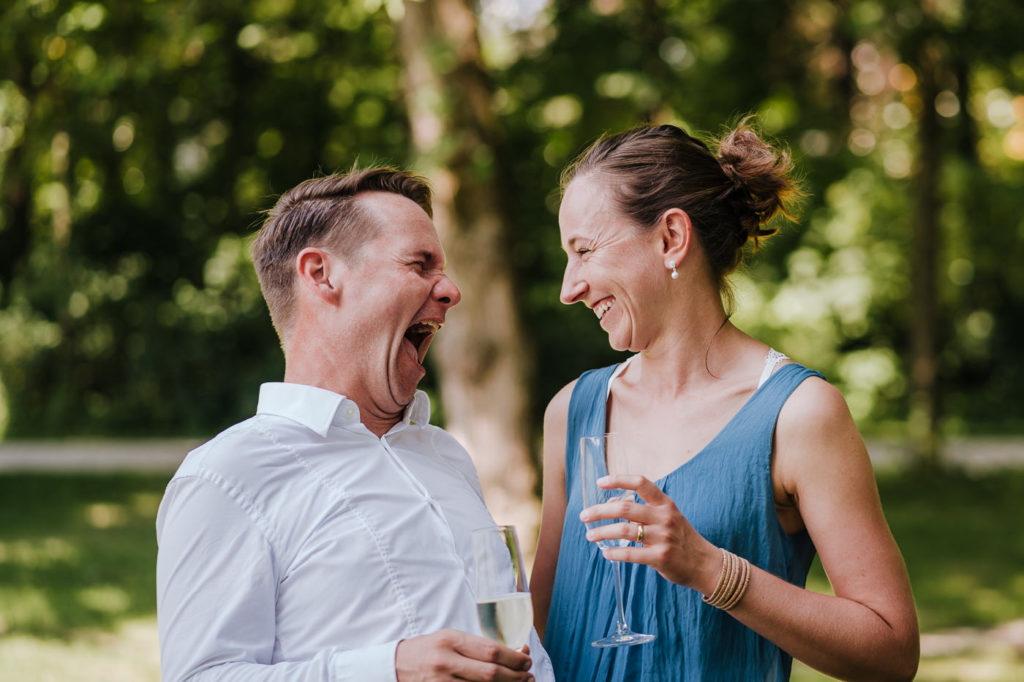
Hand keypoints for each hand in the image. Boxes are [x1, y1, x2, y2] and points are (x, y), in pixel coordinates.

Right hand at [395, 629, 533, 681]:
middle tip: (528, 676)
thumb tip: (516, 651)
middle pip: (491, 673)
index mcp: (451, 640)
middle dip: (515, 676)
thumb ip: (479, 646)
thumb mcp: (451, 639)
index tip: (526, 660)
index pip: (491, 651)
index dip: (514, 658)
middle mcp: (447, 661)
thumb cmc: (428, 650)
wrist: (395, 666)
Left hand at [579, 474, 718, 590]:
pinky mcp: (660, 557)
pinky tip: (606, 553)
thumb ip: (641, 510)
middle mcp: (664, 517)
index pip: (641, 483)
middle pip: (625, 507)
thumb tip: (609, 504)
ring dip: (602, 532)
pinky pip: (631, 554)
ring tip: (590, 536)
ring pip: (624, 530)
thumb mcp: (666, 517)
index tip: (600, 483)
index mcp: (665, 503)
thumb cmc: (680, 538)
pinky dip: (615, 553)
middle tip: (583, 516)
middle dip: (599, 511)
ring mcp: (663, 537)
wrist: (705, 564)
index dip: (618, 480)